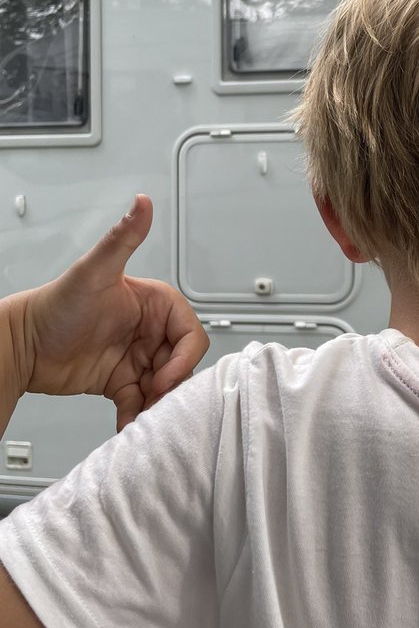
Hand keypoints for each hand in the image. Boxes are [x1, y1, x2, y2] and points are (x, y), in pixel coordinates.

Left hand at [20, 196, 209, 430]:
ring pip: (165, 386)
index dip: (181, 358)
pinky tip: (129, 424)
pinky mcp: (122, 381)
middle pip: (181, 363)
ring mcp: (137, 357)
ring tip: (143, 415)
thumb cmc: (54, 306)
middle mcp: (150, 331)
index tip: (163, 376)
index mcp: (156, 304)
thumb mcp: (94, 272)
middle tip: (155, 398)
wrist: (20, 345)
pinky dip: (138, 416)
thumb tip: (142, 203)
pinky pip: (141, 402)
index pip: (189, 334)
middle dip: (172, 385)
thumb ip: (122, 238)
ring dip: (158, 404)